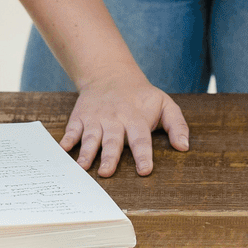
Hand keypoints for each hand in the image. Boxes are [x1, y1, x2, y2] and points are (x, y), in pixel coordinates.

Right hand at [61, 72, 188, 176]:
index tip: (144, 171)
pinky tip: (63, 150)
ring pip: (91, 137)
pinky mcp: (80, 117)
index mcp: (136, 119)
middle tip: (106, 173)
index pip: (141, 139)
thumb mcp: (165, 104)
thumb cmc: (141, 97)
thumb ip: (177, 125)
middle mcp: (115, 120)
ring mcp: (96, 119)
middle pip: (112, 141)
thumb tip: (184, 147)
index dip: (143, 155)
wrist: (111, 74)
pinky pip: (73, 129)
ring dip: (86, 152)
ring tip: (82, 168)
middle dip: (109, 157)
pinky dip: (67, 139)